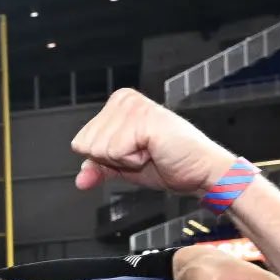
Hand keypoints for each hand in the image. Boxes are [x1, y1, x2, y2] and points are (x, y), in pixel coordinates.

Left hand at [71, 89, 237, 196]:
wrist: (199, 171)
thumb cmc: (168, 163)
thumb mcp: (122, 167)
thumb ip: (98, 168)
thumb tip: (80, 180)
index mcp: (116, 104)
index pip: (81, 142)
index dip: (105, 159)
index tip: (132, 153)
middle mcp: (123, 99)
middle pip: (85, 145)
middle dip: (113, 160)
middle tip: (142, 153)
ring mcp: (132, 107)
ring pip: (98, 149)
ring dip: (124, 160)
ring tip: (149, 150)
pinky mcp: (142, 119)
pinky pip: (114, 152)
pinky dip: (133, 161)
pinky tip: (153, 150)